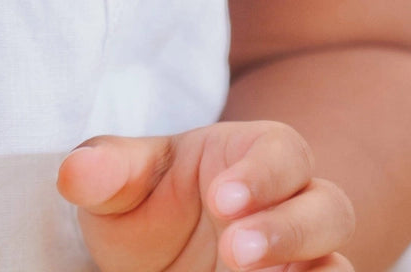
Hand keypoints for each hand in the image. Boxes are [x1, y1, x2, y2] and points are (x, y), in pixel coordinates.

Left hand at [57, 121, 356, 271]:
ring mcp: (301, 257)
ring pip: (335, 260)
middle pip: (327, 207)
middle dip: (288, 229)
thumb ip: (105, 171)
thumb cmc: (144, 203)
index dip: (262, 174)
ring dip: (307, 271)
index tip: (222, 198)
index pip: (281, 151)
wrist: (157, 258)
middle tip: (236, 251)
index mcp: (253, 156)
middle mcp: (291, 205)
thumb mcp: (117, 185)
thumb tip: (75, 172)